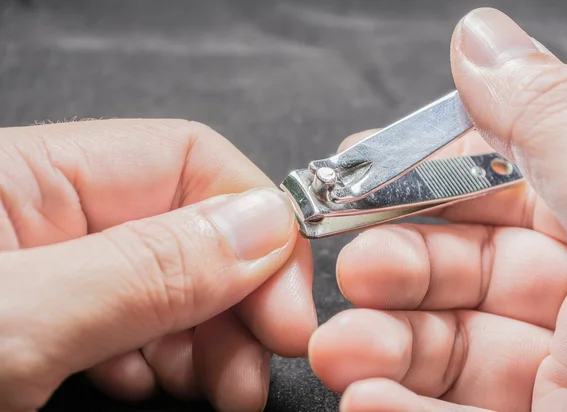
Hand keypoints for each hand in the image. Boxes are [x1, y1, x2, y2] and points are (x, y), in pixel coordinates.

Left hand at [0, 119, 315, 411]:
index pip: (188, 157)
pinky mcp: (45, 324)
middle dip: (240, 299)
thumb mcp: (21, 322)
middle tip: (256, 369)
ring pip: (170, 284)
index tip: (287, 306)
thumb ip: (146, 269)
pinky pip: (133, 325)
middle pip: (188, 230)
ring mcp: (46, 272)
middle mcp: (44, 214)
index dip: (257, 223)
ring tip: (222, 390)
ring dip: (211, 339)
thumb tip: (266, 226)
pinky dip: (164, 359)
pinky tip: (155, 384)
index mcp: (29, 174)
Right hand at [308, 8, 566, 411]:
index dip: (425, 178)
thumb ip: (550, 119)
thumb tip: (479, 39)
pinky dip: (399, 409)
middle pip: (463, 268)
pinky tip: (369, 401)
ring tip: (342, 352)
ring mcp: (562, 379)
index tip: (357, 176)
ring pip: (447, 348)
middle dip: (395, 266)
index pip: (499, 187)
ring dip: (380, 347)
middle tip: (351, 271)